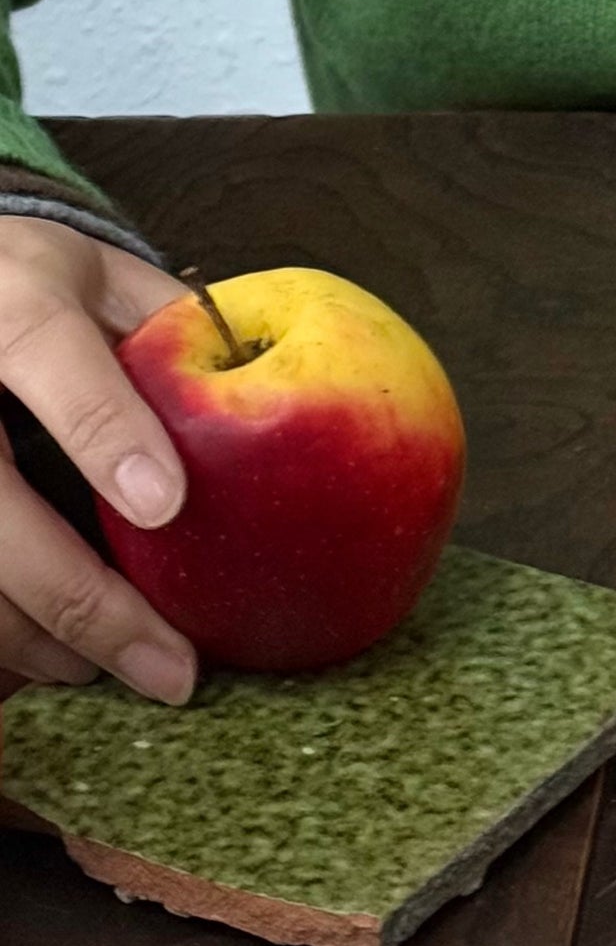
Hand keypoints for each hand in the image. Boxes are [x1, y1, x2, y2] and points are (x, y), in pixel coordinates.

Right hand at [0, 217, 197, 703]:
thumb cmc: (29, 282)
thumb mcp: (94, 273)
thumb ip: (165, 324)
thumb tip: (260, 388)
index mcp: (11, 298)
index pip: (49, 356)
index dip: (103, 431)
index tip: (166, 505)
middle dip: (82, 600)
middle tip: (171, 667)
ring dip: (39, 640)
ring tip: (118, 673)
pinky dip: (5, 638)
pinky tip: (55, 660)